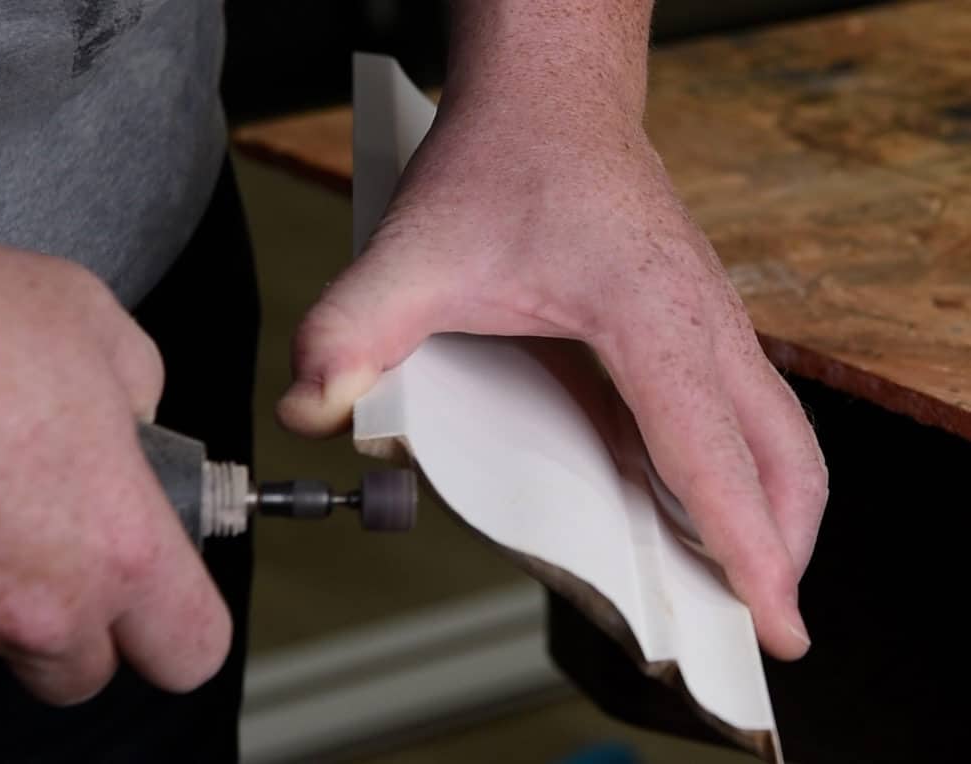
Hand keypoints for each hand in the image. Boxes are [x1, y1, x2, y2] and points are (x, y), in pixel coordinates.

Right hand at [0, 209, 228, 701]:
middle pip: (78, 673)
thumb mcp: (89, 322)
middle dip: (69, 620)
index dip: (178, 627)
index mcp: (115, 545)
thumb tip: (136, 426)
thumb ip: (139, 395)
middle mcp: (30, 611)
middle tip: (40, 540)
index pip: (190, 651)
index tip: (160, 599)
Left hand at [278, 95, 826, 660]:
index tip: (777, 628)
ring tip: (735, 577)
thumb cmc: (503, 162)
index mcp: (652, 315)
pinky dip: (741, 472)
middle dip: (783, 549)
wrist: (548, 99)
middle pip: (785, 458)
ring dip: (770, 511)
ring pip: (780, 436)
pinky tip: (691, 501)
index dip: (748, 550)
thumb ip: (351, 332)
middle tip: (756, 622)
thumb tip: (313, 410)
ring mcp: (712, 319)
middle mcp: (705, 321)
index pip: (713, 453)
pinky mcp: (697, 321)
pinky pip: (745, 412)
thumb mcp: (413, 252)